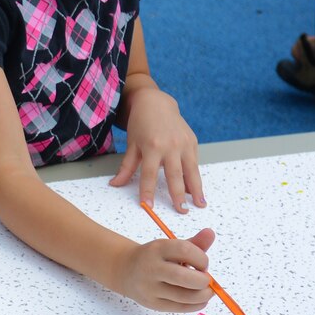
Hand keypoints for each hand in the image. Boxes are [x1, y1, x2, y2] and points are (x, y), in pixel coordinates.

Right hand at [108, 227, 215, 311]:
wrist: (125, 270)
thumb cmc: (155, 258)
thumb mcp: (170, 247)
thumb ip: (194, 243)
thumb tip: (210, 233)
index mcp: (157, 249)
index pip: (185, 251)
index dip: (202, 258)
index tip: (203, 264)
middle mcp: (151, 268)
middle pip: (184, 277)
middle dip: (203, 281)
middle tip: (206, 280)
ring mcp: (149, 287)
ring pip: (184, 296)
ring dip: (203, 295)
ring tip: (205, 291)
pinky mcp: (152, 303)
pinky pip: (180, 307)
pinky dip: (197, 305)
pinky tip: (200, 299)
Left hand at [110, 89, 203, 211]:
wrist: (156, 103)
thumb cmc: (140, 124)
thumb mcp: (131, 144)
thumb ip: (126, 166)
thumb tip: (115, 184)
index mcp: (151, 146)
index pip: (149, 174)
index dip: (148, 191)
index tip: (148, 206)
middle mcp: (170, 146)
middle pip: (174, 175)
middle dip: (177, 195)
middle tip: (181, 211)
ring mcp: (184, 143)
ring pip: (191, 171)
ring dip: (196, 189)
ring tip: (199, 204)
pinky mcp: (193, 142)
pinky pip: (194, 163)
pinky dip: (195, 177)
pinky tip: (196, 189)